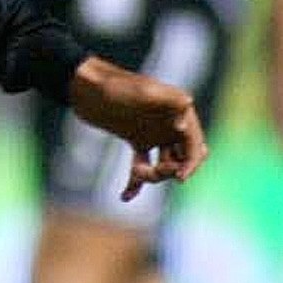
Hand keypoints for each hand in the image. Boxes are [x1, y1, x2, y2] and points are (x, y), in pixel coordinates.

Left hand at [67, 57, 206, 197]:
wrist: (87, 87)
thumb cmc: (116, 86)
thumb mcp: (144, 90)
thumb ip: (168, 100)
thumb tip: (187, 115)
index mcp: (178, 110)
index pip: (195, 144)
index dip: (192, 163)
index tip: (179, 177)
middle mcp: (169, 123)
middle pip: (182, 158)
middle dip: (171, 170)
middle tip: (152, 171)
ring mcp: (153, 132)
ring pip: (163, 165)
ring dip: (152, 175)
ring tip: (136, 174)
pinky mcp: (136, 140)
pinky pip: (142, 165)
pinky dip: (135, 183)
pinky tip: (125, 196)